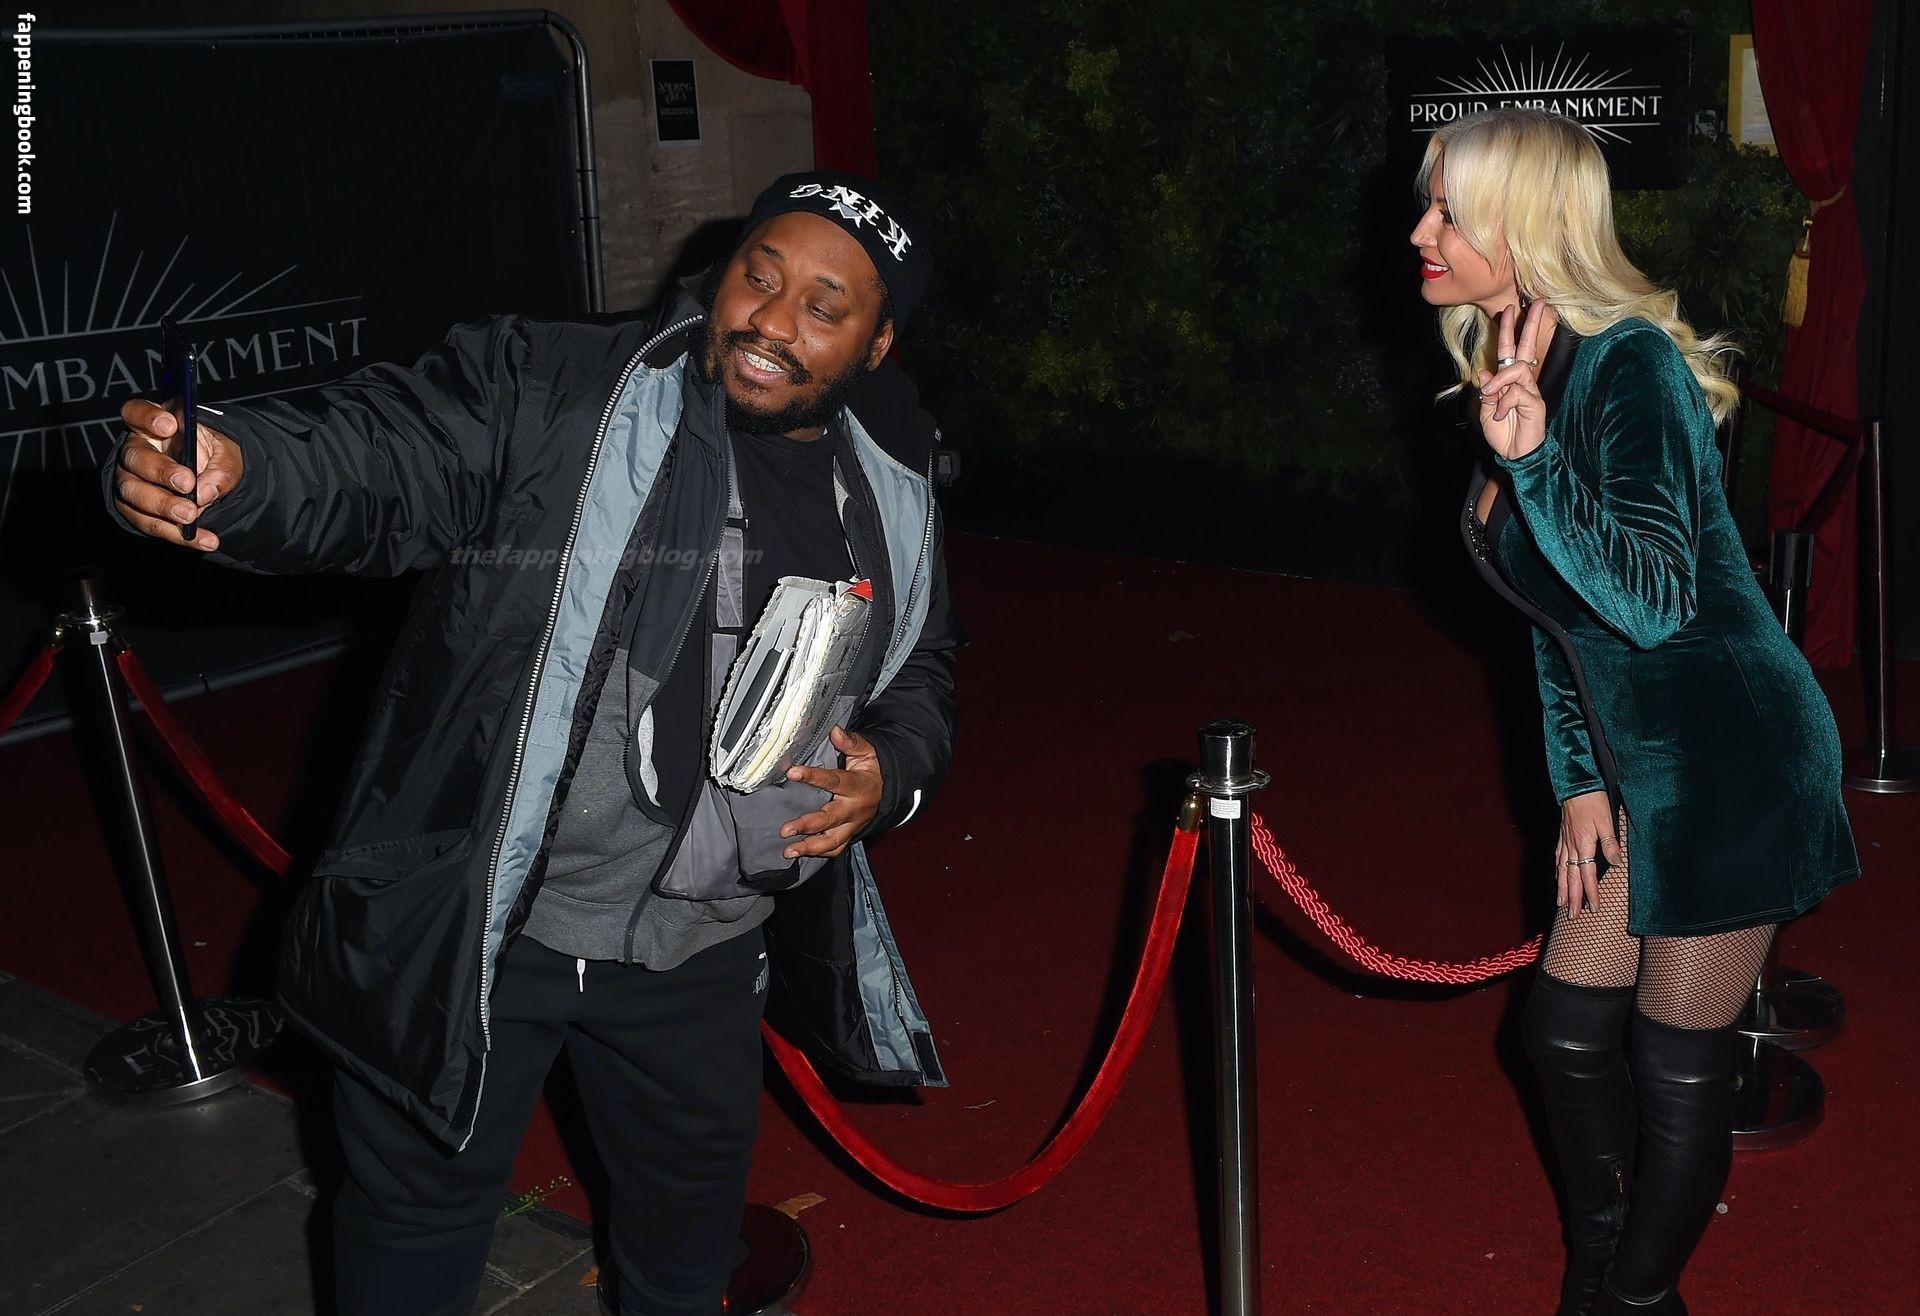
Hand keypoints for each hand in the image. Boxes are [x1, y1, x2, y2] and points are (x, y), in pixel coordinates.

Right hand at [113, 398, 243, 551]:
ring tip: (191, 517)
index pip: (136, 412)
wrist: (210, 484)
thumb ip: (221, 467)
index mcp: (154, 424)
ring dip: (163, 507)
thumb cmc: (213, 458)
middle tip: (187, 484)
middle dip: (160, 471)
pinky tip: (203, 540)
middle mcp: (136, 450)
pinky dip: (177, 535)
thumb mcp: (227, 454)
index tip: (169, 425)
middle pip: (134, 457)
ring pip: (133, 493)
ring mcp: (130, 480)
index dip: (147, 417)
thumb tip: (205, 491)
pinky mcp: (134, 509)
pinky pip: (148, 523)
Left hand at [779, 725, 883, 859]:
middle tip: (786, 830)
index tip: (792, 772)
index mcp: (858, 786)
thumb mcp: (866, 752)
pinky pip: (835, 849)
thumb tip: (835, 730)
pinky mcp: (848, 834)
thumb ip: (851, 742)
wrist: (886, 790)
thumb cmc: (871, 769)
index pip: (835, 781)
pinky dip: (818, 853)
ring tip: (788, 851)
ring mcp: (851, 825)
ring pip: (832, 841)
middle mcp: (854, 809)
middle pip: (830, 819)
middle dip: (807, 825)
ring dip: (809, 847)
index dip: (813, 777)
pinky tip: (800, 855)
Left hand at [1476, 299, 1549, 460]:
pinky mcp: (1536, 403)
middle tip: (1538, 302)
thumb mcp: (1487, 411)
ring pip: (1517, 369)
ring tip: (1491, 397)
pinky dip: (1505, 402)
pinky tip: (1502, 414)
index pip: (1510, 350)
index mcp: (1509, 380)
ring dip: (1500, 380)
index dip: (1509, 330)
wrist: (1515, 455)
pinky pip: (1518, 392)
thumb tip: (1485, 371)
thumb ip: (1487, 391)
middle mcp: (1522, 381)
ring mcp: (1531, 390)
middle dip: (1530, 324)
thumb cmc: (1503, 433)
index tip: (1510, 309)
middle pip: (1527, 347)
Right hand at [1556, 789, 1623, 919]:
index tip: (1594, 908)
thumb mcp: (1606, 821)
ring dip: (1562, 888)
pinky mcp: (1562, 836)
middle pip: (1571, 878)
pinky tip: (1557, 876)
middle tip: (1572, 916)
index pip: (1588, 875)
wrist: (1576, 785)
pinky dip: (1557, 871)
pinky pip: (1558, 858)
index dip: (1591, 893)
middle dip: (1573, 898)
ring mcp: (1565, 842)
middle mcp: (1571, 847)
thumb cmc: (1593, 801)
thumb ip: (1610, 843)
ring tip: (1561, 903)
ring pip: (1561, 870)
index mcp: (1583, 845)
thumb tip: (1616, 864)